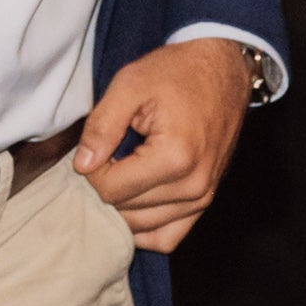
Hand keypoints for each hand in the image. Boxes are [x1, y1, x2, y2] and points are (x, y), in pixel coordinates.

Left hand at [77, 39, 255, 254]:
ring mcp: (203, 198)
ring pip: (143, 227)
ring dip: (124, 205)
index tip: (99, 144)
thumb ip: (102, 125)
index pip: (111, 190)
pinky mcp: (205, 201)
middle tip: (110, 153)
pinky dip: (145, 227)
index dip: (93, 169)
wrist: (222, 69)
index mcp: (175, 157)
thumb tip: (82, 165)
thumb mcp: (130, 84)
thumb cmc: (178, 72)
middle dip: (109, 185)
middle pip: (125, 210)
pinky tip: (134, 201)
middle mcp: (194, 186)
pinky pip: (168, 237)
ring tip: (124, 170)